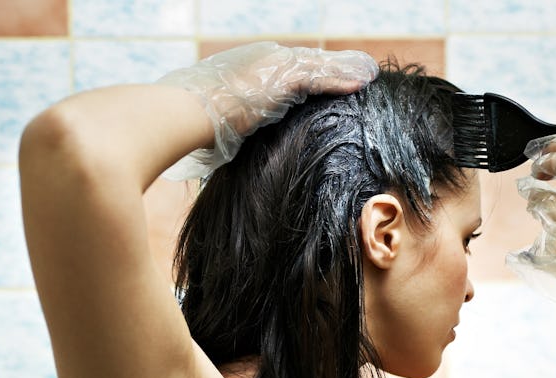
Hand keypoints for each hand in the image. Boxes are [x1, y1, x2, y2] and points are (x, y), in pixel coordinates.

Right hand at [157, 41, 378, 179]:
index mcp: (251, 68)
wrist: (186, 112)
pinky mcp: (282, 75)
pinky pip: (319, 76)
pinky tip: (362, 82)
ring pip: (318, 65)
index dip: (315, 74)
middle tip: (360, 73)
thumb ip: (239, 123)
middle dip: (334, 67)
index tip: (334, 80)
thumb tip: (240, 140)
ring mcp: (273, 65)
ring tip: (369, 74)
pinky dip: (341, 79)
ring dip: (345, 70)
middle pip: (309, 62)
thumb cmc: (196, 123)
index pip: (291, 70)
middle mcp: (264, 60)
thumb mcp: (224, 122)